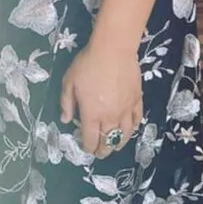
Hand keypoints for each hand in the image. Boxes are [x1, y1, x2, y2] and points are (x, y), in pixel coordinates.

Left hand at [60, 43, 142, 158]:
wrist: (113, 51)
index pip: (90, 139)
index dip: (88, 146)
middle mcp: (110, 118)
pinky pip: (136, 121)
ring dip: (118, 144)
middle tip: (100, 152)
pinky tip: (129, 130)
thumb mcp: (69, 82)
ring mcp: (126, 111)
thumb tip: (66, 120)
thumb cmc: (88, 64)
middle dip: (103, 150)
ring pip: (124, 136)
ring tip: (114, 146)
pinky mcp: (137, 102)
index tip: (86, 147)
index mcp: (91, 114)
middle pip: (108, 141)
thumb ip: (67, 103)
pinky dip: (132, 129)